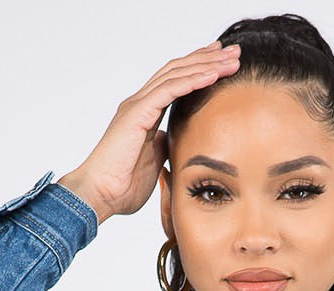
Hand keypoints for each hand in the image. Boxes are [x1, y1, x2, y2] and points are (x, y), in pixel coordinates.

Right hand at [57, 39, 241, 223]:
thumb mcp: (153, 163)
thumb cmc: (122, 187)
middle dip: (207, 59)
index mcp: (144, 113)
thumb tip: (174, 143)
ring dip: (206, 65)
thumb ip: (163, 147)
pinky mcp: (137, 113)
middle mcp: (140, 103)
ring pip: (176, 74)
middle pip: (178, 70)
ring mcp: (137, 105)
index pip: (175, 82)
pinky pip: (169, 90)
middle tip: (233, 52)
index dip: (199, 69)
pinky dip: (192, 80)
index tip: (222, 63)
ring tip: (231, 59)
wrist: (99, 195)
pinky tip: (213, 74)